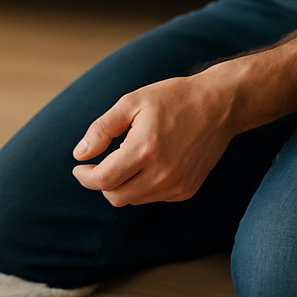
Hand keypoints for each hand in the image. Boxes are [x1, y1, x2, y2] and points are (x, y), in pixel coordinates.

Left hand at [71, 73, 234, 205]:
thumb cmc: (172, 98)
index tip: (79, 167)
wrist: (218, 105)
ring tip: (127, 154)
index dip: (85, 176)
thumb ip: (102, 129)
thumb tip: (79, 154)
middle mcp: (162, 174)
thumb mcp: (131, 102)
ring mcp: (177, 186)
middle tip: (98, 161)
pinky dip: (142, 185)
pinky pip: (153, 197)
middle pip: (116, 196)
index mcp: (145, 149)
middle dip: (101, 182)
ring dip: (122, 184)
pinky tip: (148, 161)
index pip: (104, 180)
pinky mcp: (187, 190)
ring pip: (134, 199)